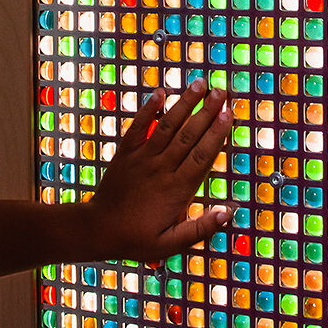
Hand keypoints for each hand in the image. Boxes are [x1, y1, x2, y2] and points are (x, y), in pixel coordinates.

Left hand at [83, 79, 234, 261]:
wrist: (97, 229)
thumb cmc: (135, 238)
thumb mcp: (171, 244)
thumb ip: (200, 227)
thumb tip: (228, 212)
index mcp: (177, 189)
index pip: (203, 154)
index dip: (217, 132)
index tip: (230, 114)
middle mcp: (161, 168)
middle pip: (189, 134)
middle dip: (207, 111)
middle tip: (221, 91)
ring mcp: (143, 158)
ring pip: (168, 125)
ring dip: (185, 103)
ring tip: (200, 84)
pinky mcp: (126, 153)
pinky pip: (139, 126)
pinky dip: (149, 108)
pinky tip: (160, 92)